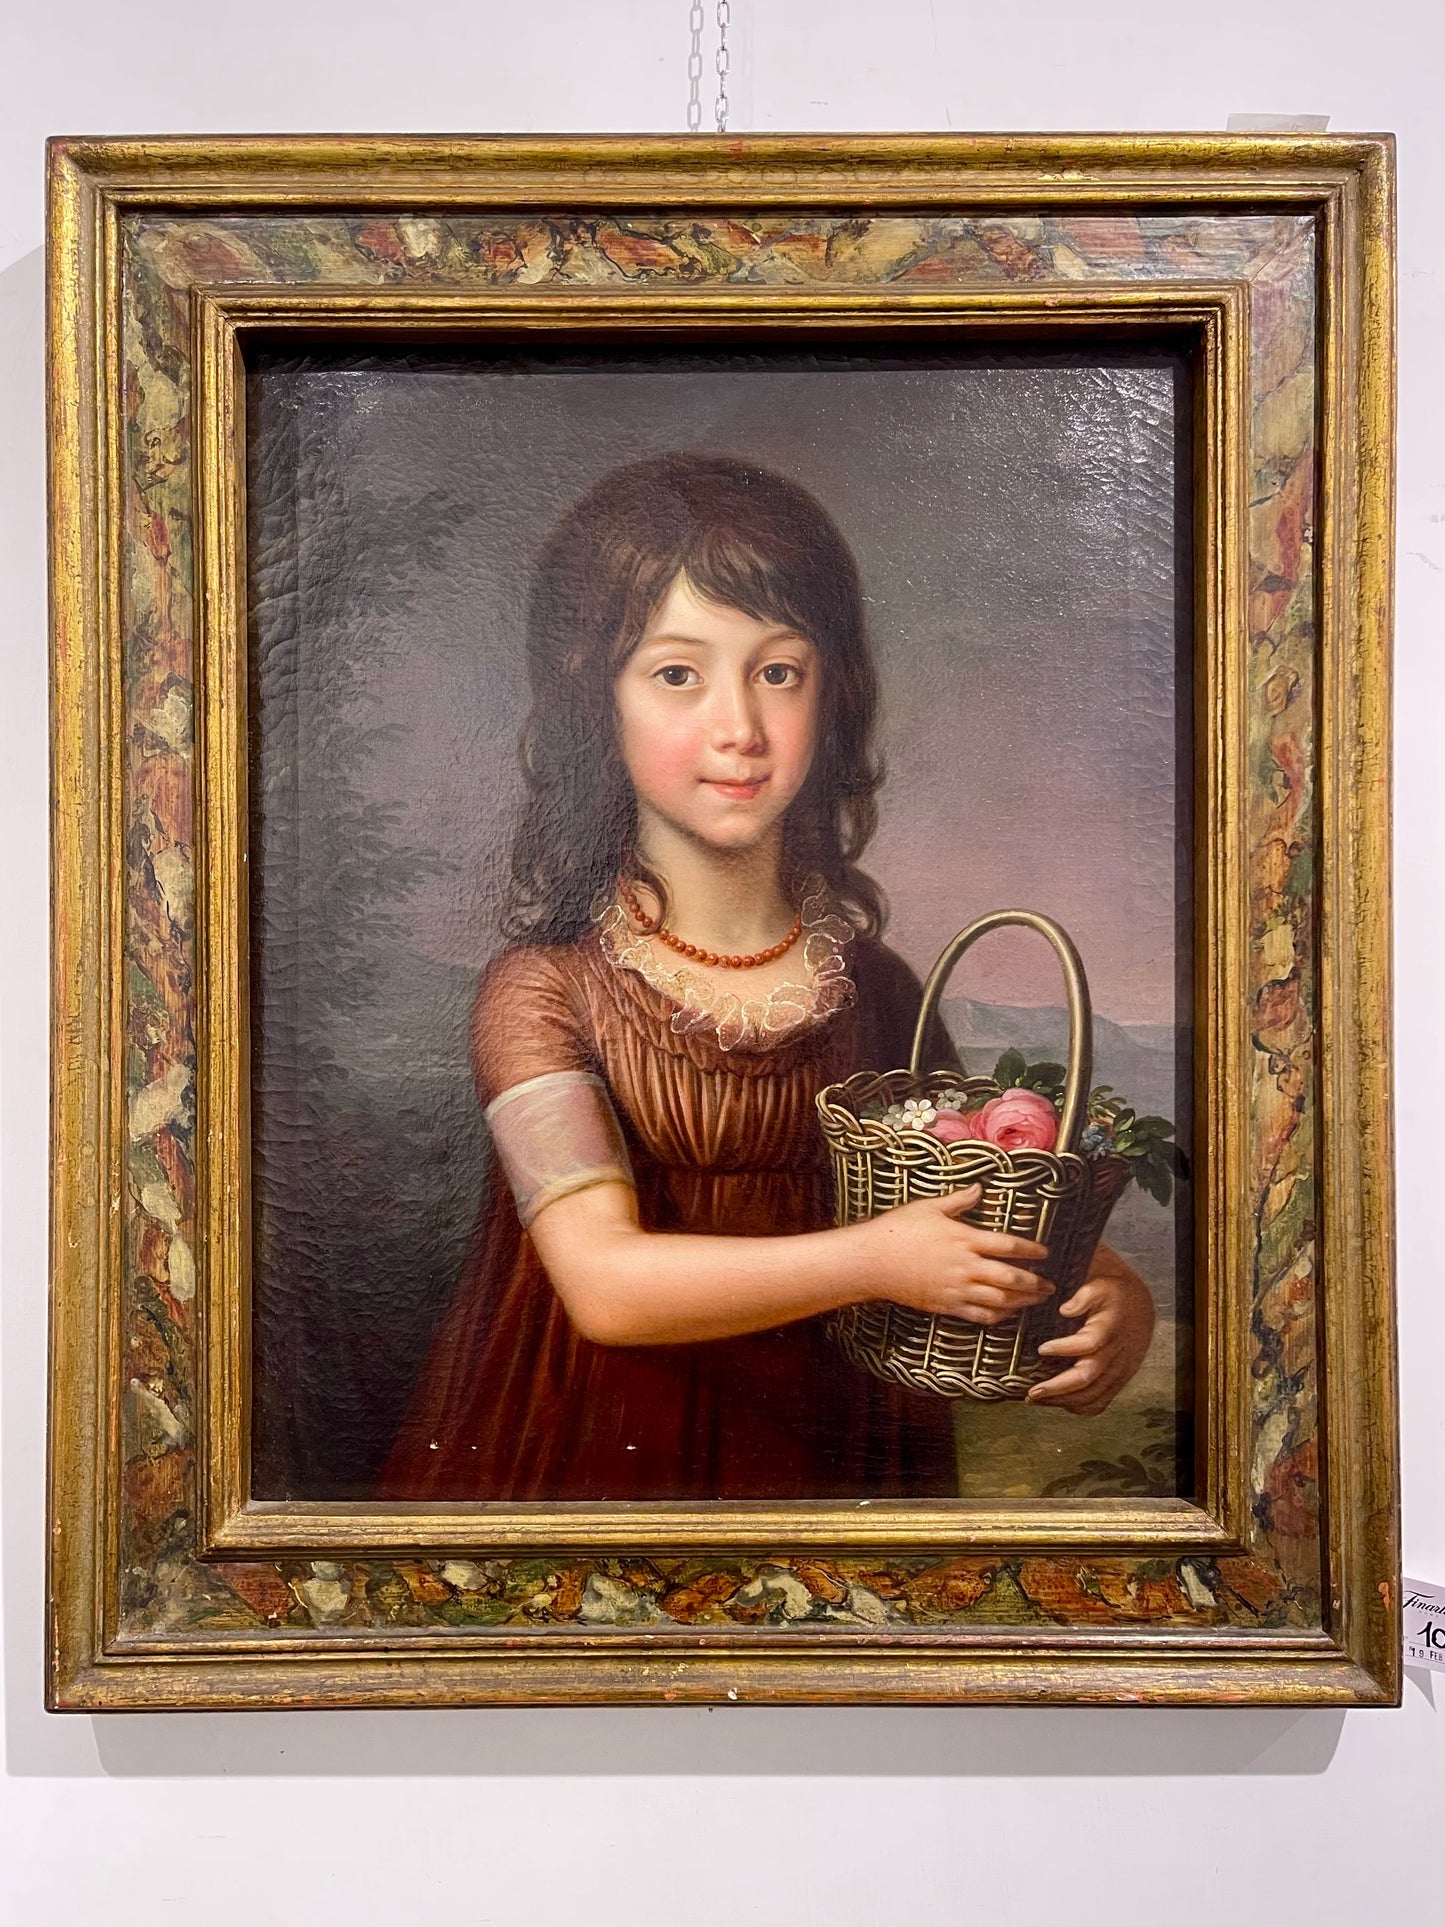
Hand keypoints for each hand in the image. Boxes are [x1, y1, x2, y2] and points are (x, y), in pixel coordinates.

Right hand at [856, 1186, 1052, 1324]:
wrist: (871, 1261)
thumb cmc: (898, 1229)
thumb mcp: (929, 1207)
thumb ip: (959, 1200)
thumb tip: (980, 1188)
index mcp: (964, 1239)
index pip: (1007, 1245)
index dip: (1031, 1250)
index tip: (1045, 1253)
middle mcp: (965, 1266)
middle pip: (1010, 1278)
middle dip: (1035, 1283)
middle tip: (1051, 1285)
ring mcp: (956, 1289)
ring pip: (999, 1300)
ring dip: (1022, 1302)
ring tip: (1037, 1301)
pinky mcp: (945, 1305)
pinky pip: (979, 1315)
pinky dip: (998, 1316)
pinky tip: (1008, 1314)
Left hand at [1026, 1249, 1154, 1414]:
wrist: (1139, 1305)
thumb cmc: (1112, 1292)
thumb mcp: (1099, 1282)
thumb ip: (1084, 1294)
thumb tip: (1065, 1309)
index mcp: (1109, 1326)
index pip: (1089, 1343)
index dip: (1065, 1348)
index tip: (1041, 1348)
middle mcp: (1116, 1352)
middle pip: (1088, 1376)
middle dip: (1058, 1387)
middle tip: (1032, 1392)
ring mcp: (1119, 1369)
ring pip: (1093, 1394)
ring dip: (1063, 1400)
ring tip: (1036, 1399)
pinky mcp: (1119, 1379)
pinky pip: (1102, 1401)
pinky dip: (1081, 1407)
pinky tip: (1060, 1404)